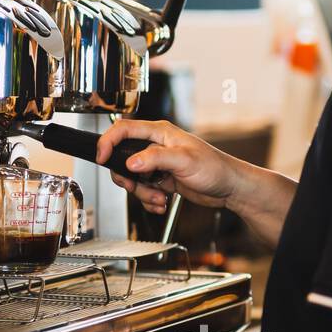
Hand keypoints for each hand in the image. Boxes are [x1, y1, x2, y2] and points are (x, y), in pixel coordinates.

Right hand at [96, 119, 244, 215]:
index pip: (124, 130)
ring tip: (160, 198)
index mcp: (160, 133)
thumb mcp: (184, 160)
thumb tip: (131, 161)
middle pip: (123, 159)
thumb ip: (155, 158)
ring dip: (143, 193)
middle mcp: (157, 146)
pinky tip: (163, 202)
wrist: (229, 188)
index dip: (108, 142)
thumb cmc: (215, 168)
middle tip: (135, 187)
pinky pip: (145, 191)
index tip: (101, 157)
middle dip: (128, 178)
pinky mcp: (163, 180)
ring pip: (134, 179)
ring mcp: (159, 164)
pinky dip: (150, 200)